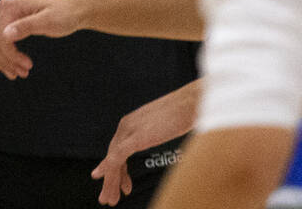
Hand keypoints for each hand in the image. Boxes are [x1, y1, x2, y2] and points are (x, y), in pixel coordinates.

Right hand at [0, 0, 83, 79]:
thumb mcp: (48, 21)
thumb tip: (5, 35)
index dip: (10, 55)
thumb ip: (27, 26)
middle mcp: (5, 9)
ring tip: (20, 74)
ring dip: (5, 61)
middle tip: (23, 74)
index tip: (28, 66)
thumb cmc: (64, 14)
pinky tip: (9, 68)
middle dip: (6, 60)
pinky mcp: (11, 23)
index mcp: (10, 6)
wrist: (74, 10)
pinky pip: (0, 43)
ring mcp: (6, 16)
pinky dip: (3, 57)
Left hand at [91, 81, 199, 204]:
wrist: (192, 102)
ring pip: (113, 160)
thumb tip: (157, 141)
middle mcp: (127, 124)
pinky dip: (112, 173)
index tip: (125, 186)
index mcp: (133, 121)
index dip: (118, 170)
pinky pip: (118, 158)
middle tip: (109, 199)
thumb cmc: (183, 112)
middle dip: (111, 179)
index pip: (118, 149)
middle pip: (112, 156)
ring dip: (110, 182)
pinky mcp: (136, 137)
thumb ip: (153, 133)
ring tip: (111, 200)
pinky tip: (113, 186)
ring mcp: (130, 129)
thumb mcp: (163, 125)